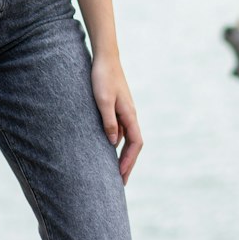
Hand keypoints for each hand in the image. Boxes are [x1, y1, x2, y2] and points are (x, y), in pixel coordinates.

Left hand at [91, 53, 142, 184]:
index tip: (121, 176)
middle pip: (133, 144)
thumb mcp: (103, 101)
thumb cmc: (102, 77)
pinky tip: (107, 147)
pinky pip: (120, 129)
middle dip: (128, 163)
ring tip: (113, 169)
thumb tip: (113, 143)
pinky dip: (116, 142)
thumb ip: (108, 121)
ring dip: (122, 154)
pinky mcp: (117, 106)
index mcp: (130, 115)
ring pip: (126, 137)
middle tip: (120, 181)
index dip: (129, 161)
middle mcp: (130, 115)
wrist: (105, 57)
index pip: (135, 144)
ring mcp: (124, 111)